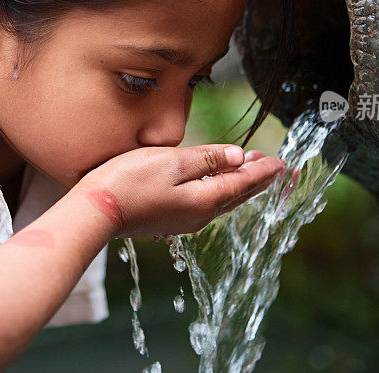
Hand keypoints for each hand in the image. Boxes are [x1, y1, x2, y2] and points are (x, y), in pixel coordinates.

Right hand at [71, 144, 286, 237]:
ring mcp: (183, 220)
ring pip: (222, 200)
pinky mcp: (168, 219)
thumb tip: (238, 157)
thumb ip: (208, 159)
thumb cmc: (130, 181)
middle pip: (237, 195)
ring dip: (239, 184)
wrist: (95, 211)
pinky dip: (219, 190)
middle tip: (275, 166)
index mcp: (205, 200)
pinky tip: (215, 184)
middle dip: (258, 179)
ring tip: (249, 169)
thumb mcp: (172, 162)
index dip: (264, 170)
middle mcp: (200, 215)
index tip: (282, 162)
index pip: (244, 182)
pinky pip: (205, 204)